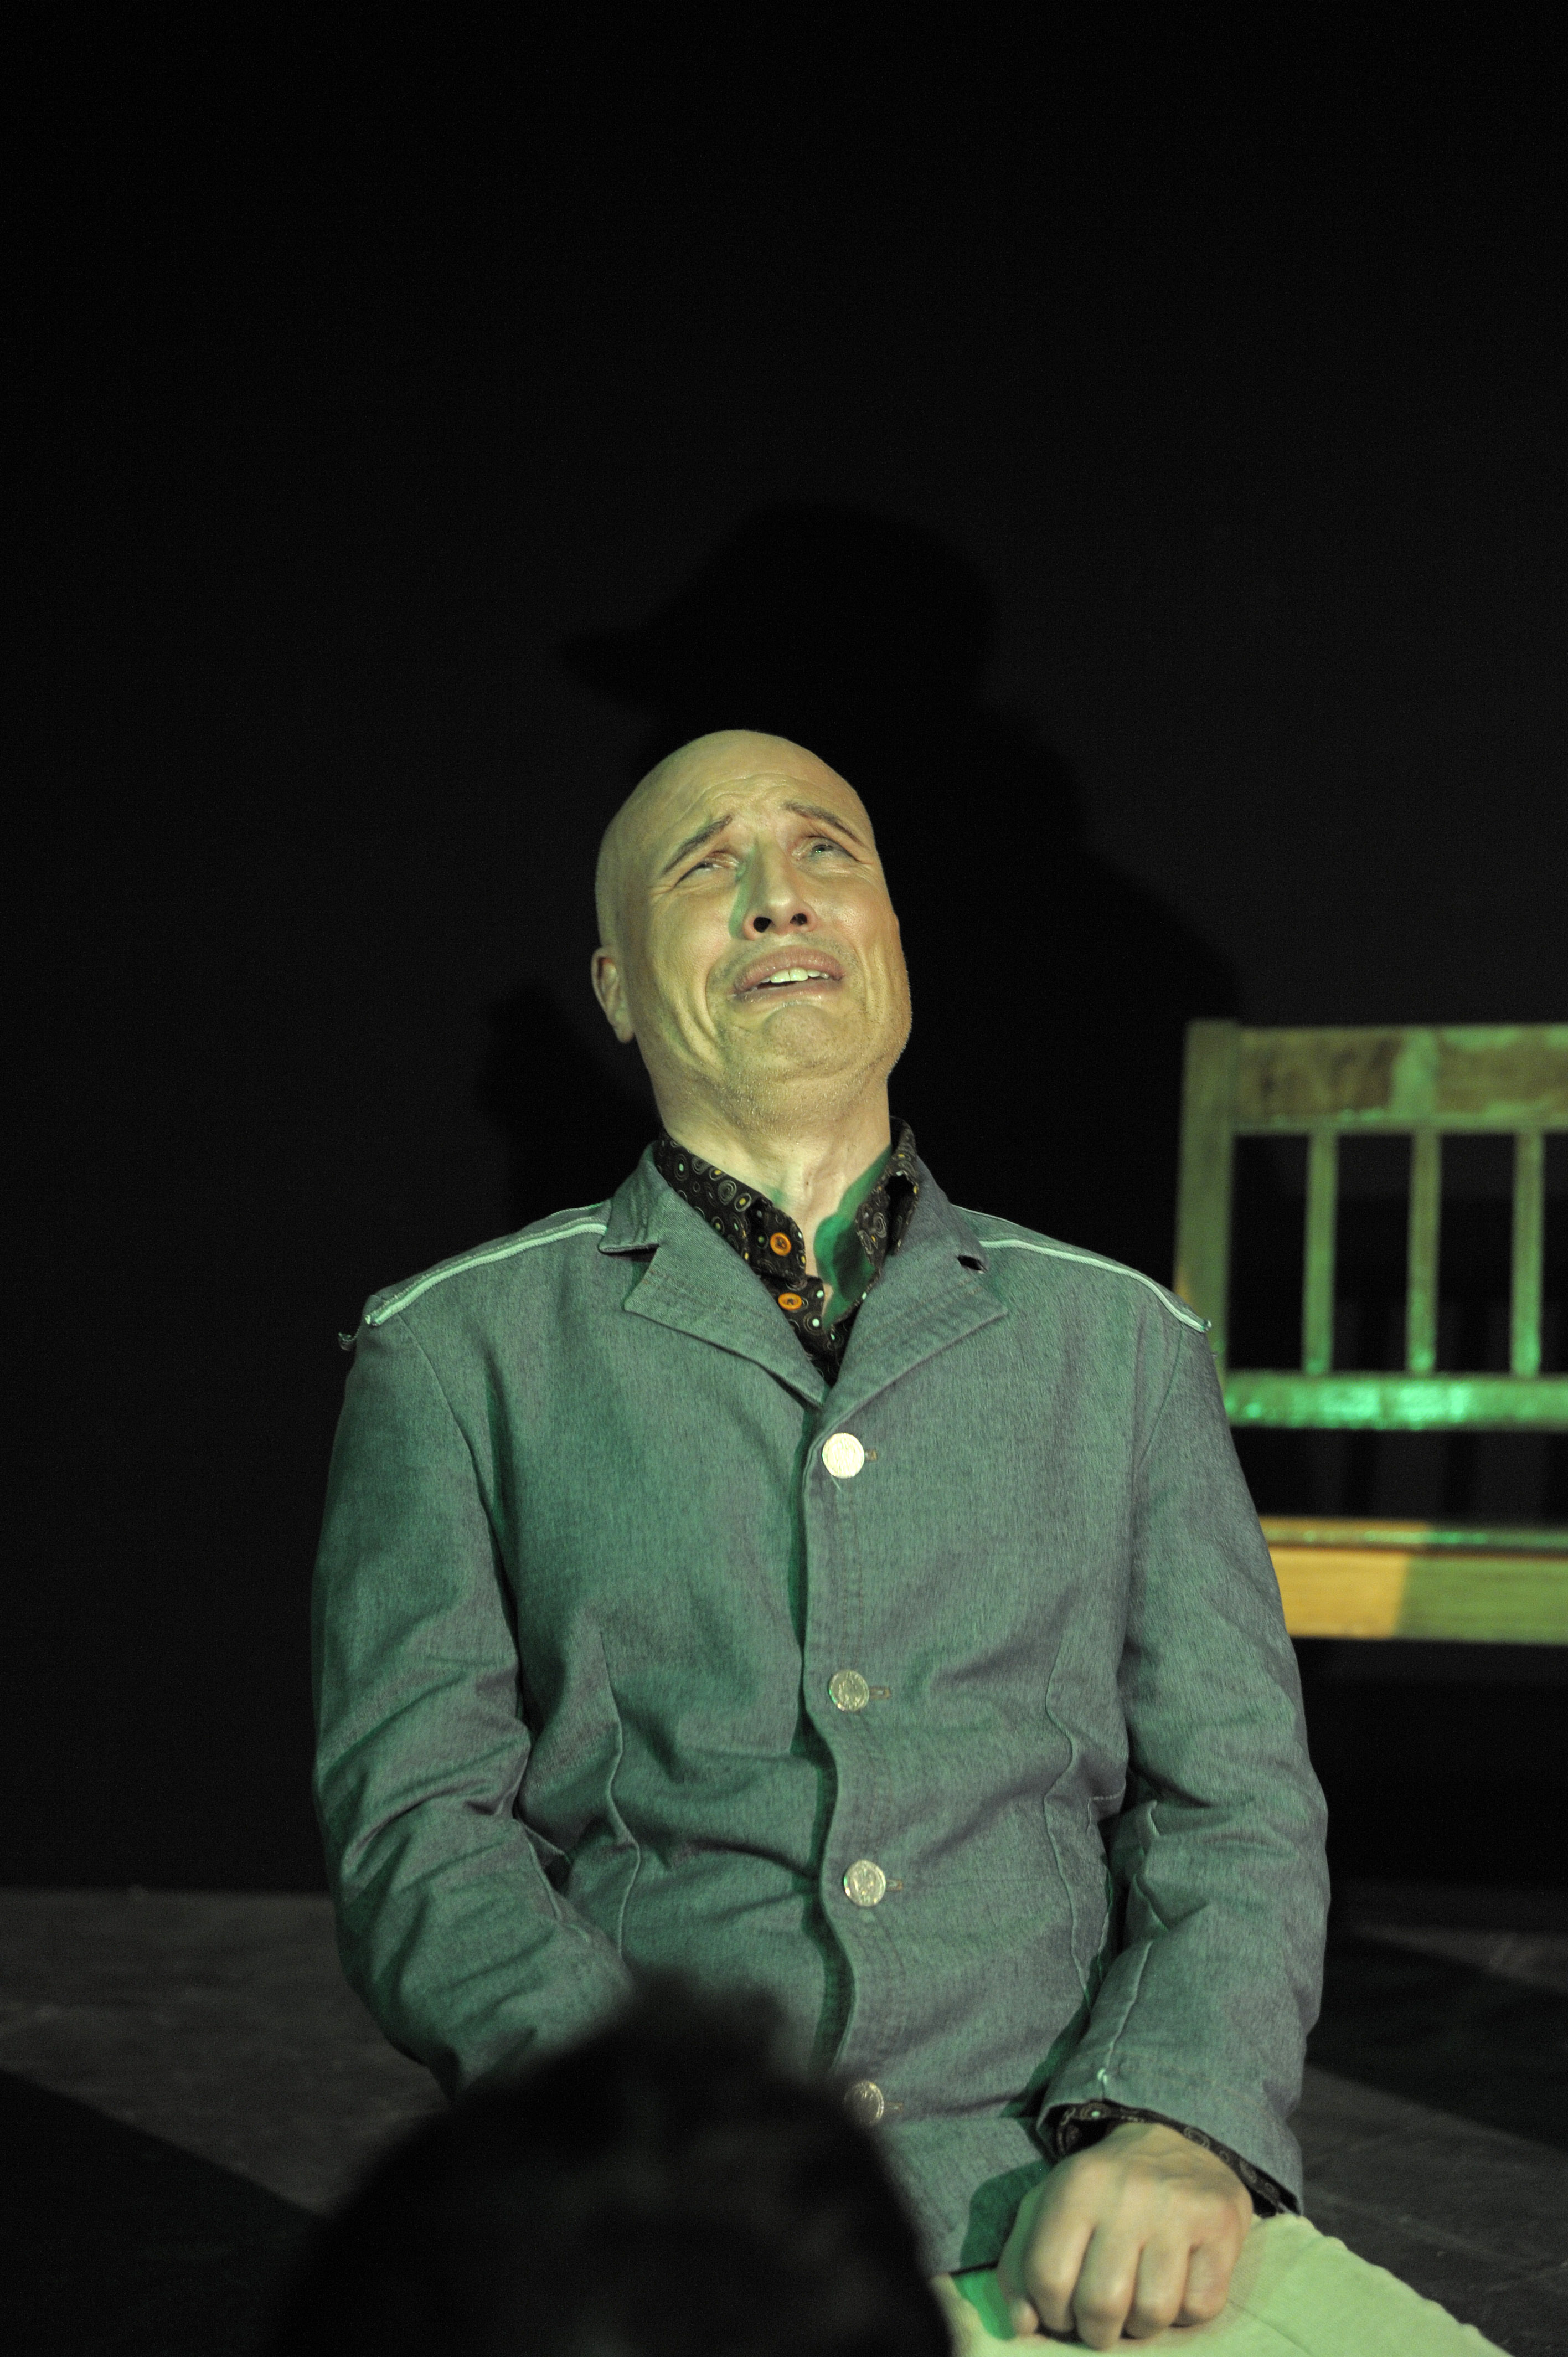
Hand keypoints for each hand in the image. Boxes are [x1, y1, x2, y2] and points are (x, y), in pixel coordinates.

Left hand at [995, 2121, 1251, 2346]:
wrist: (1177, 2145)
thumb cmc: (1103, 2192)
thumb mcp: (1050, 2208)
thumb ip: (1021, 2264)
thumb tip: (1024, 2326)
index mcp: (1077, 2185)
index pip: (1047, 2277)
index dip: (1051, 2314)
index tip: (1063, 2313)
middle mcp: (1128, 2192)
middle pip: (1101, 2304)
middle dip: (1097, 2331)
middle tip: (1101, 2320)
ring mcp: (1179, 2208)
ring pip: (1153, 2313)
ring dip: (1142, 2326)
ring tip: (1137, 2303)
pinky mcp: (1221, 2226)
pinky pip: (1200, 2307)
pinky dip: (1186, 2313)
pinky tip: (1176, 2284)